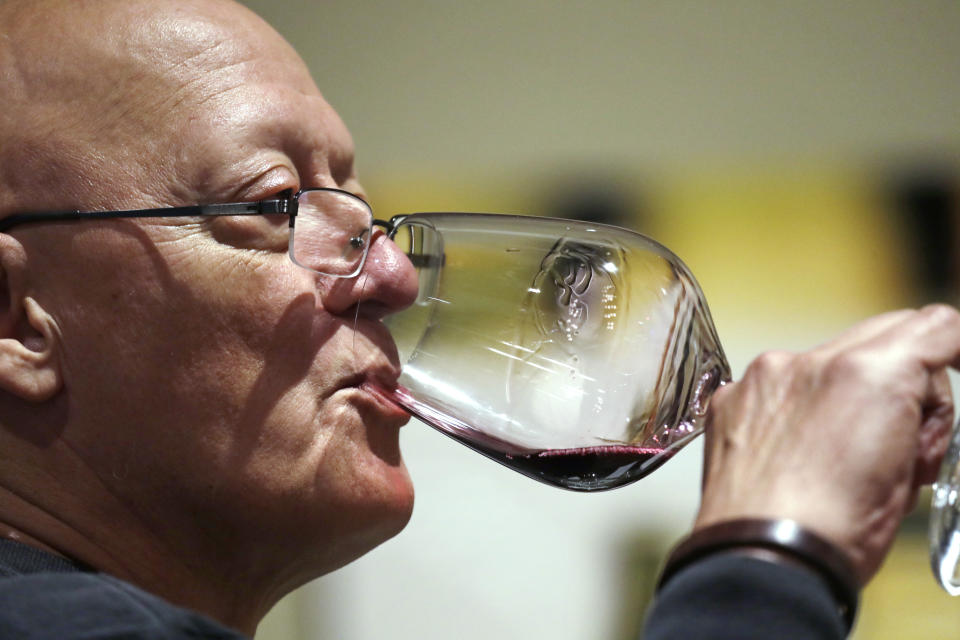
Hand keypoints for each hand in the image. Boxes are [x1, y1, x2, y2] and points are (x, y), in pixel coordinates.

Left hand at [695, 304, 959, 582]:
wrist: (763, 561)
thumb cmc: (839, 532)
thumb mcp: (909, 473)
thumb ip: (917, 412)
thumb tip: (916, 394)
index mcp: (869, 374)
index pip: (931, 328)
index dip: (950, 344)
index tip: (953, 357)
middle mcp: (811, 361)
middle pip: (881, 335)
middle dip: (904, 375)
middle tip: (908, 436)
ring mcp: (764, 376)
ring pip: (827, 358)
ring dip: (847, 391)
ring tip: (846, 454)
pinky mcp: (730, 397)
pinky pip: (778, 383)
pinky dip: (796, 407)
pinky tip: (798, 452)